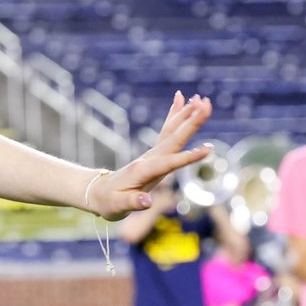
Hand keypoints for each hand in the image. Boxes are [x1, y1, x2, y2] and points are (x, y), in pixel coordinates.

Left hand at [84, 93, 213, 219]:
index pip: (169, 162)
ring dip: (186, 114)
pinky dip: (174, 114)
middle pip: (173, 138)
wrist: (98, 193)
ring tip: (201, 98)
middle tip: (207, 104)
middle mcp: (149, 158)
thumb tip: (147, 201)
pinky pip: (166, 130)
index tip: (208, 149)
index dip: (188, 157)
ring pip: (171, 130)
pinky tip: (181, 98)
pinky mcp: (153, 153)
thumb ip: (133, 203)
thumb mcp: (118, 206)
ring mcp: (151, 153)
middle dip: (191, 122)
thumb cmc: (109, 202)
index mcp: (144, 170)